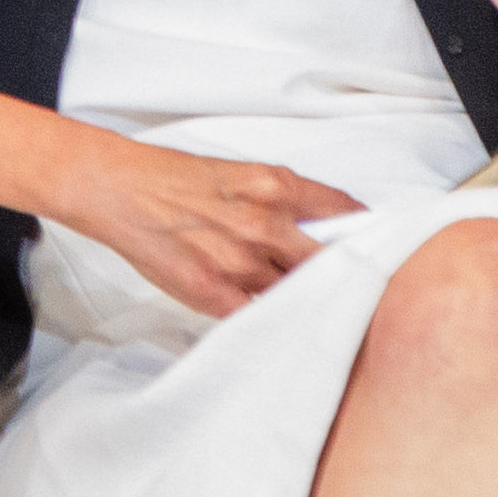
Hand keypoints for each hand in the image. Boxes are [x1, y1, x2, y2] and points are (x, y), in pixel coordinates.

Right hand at [53, 133, 365, 317]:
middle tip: (362, 288)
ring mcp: (240, 262)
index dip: (369, 234)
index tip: (380, 247)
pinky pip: (260, 317)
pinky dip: (273, 320)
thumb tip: (324, 230)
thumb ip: (284, 201)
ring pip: (300, 293)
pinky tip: (279, 322)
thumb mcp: (240, 174)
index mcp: (276, 186)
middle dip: (350, 274)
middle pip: (333, 261)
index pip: (347, 214)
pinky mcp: (215, 294)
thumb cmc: (172, 179)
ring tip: (320, 311)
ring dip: (311, 302)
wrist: (117, 189)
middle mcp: (265, 224)